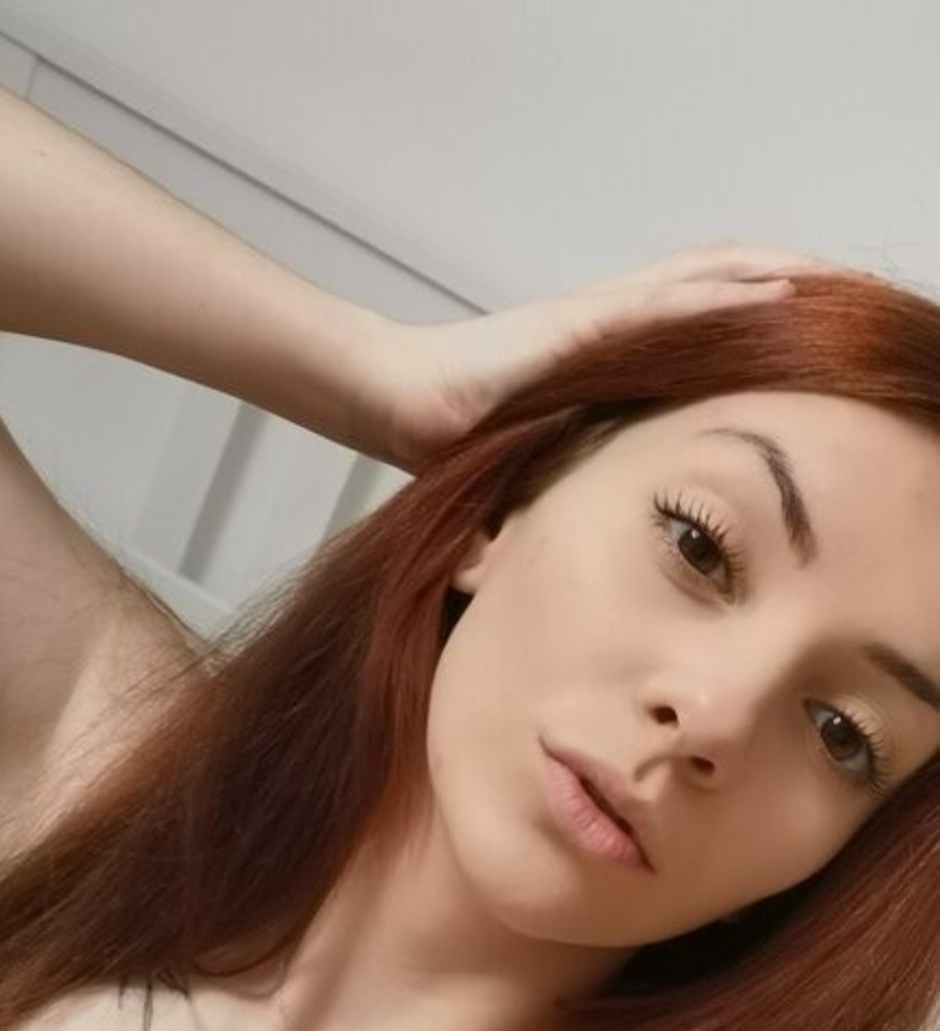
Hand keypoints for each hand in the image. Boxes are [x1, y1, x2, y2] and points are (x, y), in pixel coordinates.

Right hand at [363, 242, 835, 473]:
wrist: (395, 403)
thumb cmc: (446, 439)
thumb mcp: (522, 473)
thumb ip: (552, 492)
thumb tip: (551, 555)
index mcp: (595, 361)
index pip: (682, 335)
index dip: (738, 330)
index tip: (793, 347)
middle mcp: (602, 329)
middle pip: (703, 296)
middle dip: (766, 293)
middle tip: (830, 301)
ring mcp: (591, 320)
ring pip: (696, 284)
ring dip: (761, 280)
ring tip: (819, 282)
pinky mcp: (578, 322)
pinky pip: (662, 304)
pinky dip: (717, 297)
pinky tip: (767, 295)